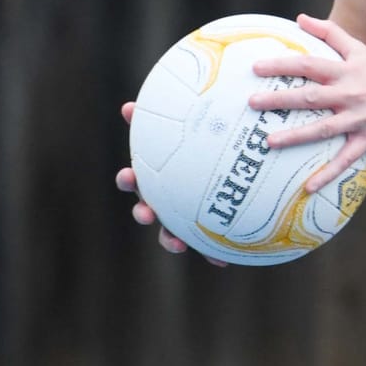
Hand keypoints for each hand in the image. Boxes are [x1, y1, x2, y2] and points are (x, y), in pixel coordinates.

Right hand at [117, 102, 227, 264]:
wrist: (237, 166)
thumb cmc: (209, 142)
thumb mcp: (196, 127)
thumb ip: (171, 118)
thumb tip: (131, 105)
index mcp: (158, 176)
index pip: (135, 177)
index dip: (128, 179)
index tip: (128, 175)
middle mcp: (165, 198)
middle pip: (146, 208)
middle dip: (143, 212)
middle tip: (147, 212)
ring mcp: (183, 216)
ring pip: (170, 232)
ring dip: (170, 240)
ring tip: (178, 245)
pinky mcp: (206, 231)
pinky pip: (207, 244)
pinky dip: (212, 252)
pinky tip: (223, 260)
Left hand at [247, 13, 365, 190]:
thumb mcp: (361, 50)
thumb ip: (331, 33)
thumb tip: (300, 18)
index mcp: (347, 72)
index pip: (310, 66)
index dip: (283, 65)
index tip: (256, 68)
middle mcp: (352, 94)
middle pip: (311, 97)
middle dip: (281, 99)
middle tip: (252, 103)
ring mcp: (360, 119)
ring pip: (324, 129)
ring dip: (296, 136)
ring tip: (269, 142)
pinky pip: (345, 159)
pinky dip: (327, 174)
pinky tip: (307, 187)